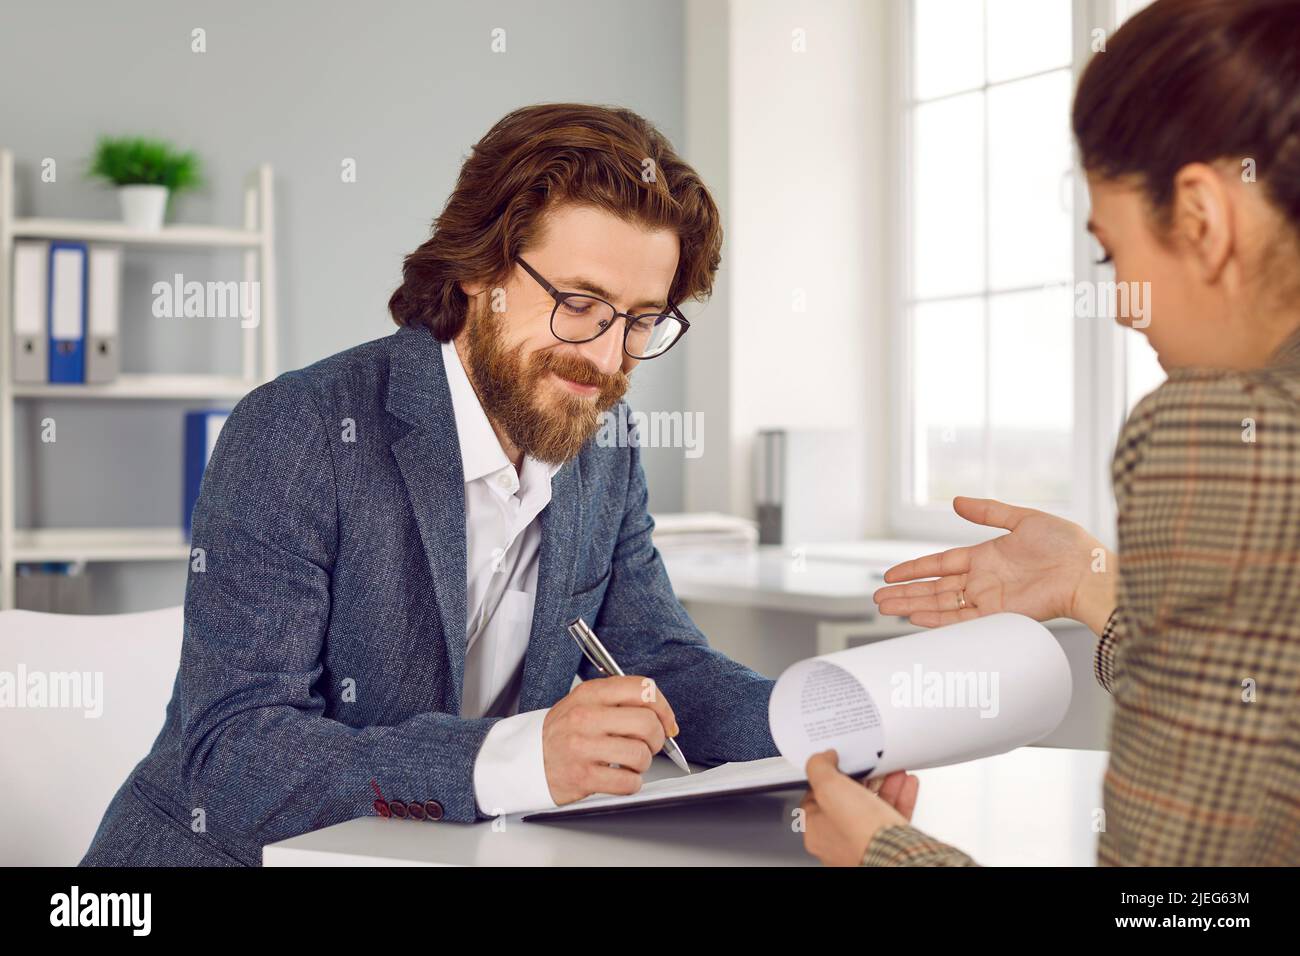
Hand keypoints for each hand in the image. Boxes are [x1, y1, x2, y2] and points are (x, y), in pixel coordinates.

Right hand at [541, 675, 678, 804]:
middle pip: (647, 723)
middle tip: (649, 745)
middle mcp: (586, 717)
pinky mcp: (582, 777)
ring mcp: (582, 747)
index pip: (642, 689)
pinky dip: (631, 783)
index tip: (667, 722)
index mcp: (590, 694)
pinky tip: (620, 778)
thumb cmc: (560, 732)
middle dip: (658, 739)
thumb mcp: (584, 703)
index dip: (664, 708)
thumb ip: (619, 702)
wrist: (524, 759)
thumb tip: (663, 716)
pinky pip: (627, 782)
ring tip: (629, 763)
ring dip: (643, 763)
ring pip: (640, 754)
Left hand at [800, 750, 917, 865]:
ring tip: (891, 769)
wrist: (896, 856)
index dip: (823, 778)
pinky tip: (906, 784)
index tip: (834, 763)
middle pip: (847, 800)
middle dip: (861, 778)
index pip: (813, 799)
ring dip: (884, 784)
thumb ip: (819, 768)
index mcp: (817, 832)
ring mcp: (865, 842)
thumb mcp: (829, 788)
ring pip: (874, 806)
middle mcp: (839, 841)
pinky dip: (901, 796)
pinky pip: (895, 815)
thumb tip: (821, 758)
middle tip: (867, 764)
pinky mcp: (890, 842)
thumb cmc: (860, 834)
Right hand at [873, 496, 1116, 634]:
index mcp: (986, 558)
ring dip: (912, 605)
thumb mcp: (1023, 519)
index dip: (914, 568)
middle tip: (878, 597)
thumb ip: (988, 511)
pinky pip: (960, 620)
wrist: (1088, 570)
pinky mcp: (998, 615)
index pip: (940, 564)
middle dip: (905, 592)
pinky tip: (914, 617)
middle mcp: (983, 581)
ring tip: (884, 608)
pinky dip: (936, 619)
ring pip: (940, 604)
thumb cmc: (1066, 544)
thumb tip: (956, 501)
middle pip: (934, 587)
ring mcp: (989, 599)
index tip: (890, 573)